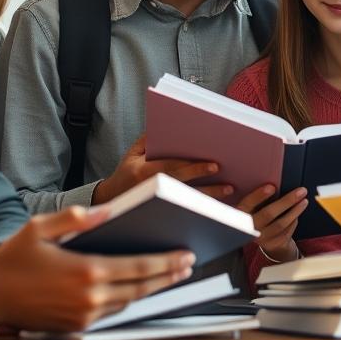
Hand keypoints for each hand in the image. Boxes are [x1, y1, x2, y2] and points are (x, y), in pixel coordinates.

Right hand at [0, 205, 194, 331]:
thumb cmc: (12, 258)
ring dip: (151, 290)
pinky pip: (110, 313)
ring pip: (128, 302)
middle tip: (187, 266)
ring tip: (169, 276)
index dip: (166, 262)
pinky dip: (127, 300)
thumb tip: (107, 211)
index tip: (185, 256)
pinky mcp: (76, 327)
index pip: (139, 266)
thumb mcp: (40, 227)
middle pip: (141, 287)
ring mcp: (83, 315)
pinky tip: (136, 289)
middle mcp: (89, 297)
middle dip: (167, 276)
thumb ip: (76, 219)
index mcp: (86, 270)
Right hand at [92, 135, 232, 203]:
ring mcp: (156, 204)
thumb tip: (167, 125)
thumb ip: (148, 140)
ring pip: (188, 201)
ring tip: (229, 190)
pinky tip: (218, 204)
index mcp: (143, 172)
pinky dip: (202, 208)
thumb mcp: (131, 153)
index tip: (214, 165)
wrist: (111, 201)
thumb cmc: (125, 174)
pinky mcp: (161, 213)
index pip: (172, 168)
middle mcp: (151, 189)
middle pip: (184, 185)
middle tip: (227, 180)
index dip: (194, 167)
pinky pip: (185, 211)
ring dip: (209, 197)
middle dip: (207, 183)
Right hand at [235, 185, 306, 262]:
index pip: (247, 204)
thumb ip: (258, 197)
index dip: (258, 196)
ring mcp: (261, 237)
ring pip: (280, 224)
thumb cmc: (259, 214)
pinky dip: (294, 220)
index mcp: (241, 214)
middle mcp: (249, 227)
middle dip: (286, 201)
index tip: (272, 187)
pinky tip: (299, 211)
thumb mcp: (253, 206)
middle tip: (300, 191)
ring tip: (304, 200)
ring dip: (295, 211)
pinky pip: (286, 231)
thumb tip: (276, 183)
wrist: (262, 237)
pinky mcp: (272, 244)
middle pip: (268, 214)